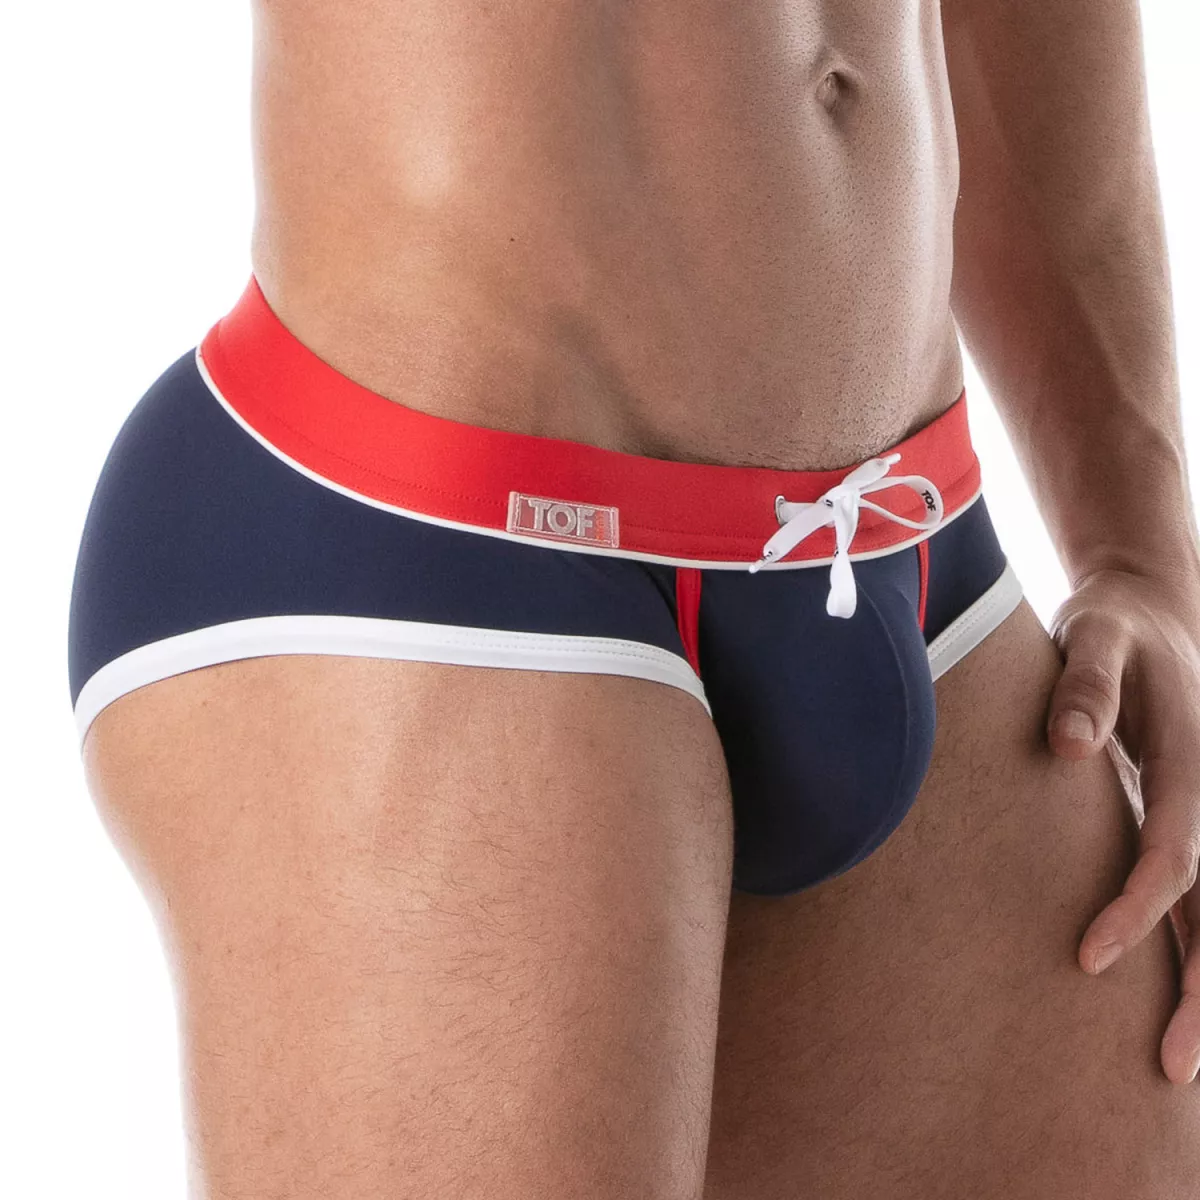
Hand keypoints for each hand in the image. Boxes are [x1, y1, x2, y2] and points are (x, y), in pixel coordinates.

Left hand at [1046, 562, 1199, 1084]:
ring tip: (1181, 1066)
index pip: (1175, 850)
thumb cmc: (1114, 629)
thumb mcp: (1095, 636)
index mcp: (1192, 757)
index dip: (1139, 908)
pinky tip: (1183, 1004)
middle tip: (1171, 1066)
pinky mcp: (1193, 818)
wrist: (1154, 612)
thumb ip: (1084, 685)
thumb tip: (1067, 747)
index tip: (1090, 958)